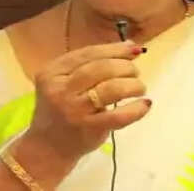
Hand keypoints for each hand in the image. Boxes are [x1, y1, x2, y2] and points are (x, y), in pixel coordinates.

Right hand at [23, 40, 150, 162]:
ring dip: (132, 85)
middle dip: (125, 66)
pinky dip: (136, 109)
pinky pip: (118, 115)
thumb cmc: (62, 109)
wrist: (48, 146)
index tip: (134, 49)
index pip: (88, 53)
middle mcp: (60, 89)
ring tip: (140, 87)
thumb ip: (91, 64)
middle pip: (101, 68)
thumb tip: (130, 46)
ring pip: (111, 88)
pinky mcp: (88, 129)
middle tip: (135, 72)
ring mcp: (74, 110)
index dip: (115, 49)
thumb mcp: (65, 81)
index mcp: (52, 72)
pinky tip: (145, 104)